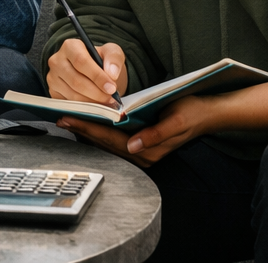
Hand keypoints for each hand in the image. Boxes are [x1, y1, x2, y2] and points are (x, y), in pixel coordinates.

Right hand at [46, 38, 125, 104]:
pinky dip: (84, 108)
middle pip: (76, 81)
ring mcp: (53, 77)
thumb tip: (112, 73)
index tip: (111, 88)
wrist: (93, 72)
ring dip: (92, 102)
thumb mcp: (112, 52)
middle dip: (96, 93)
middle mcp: (57, 61)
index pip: (81, 61)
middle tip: (111, 98)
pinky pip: (68, 104)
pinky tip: (95, 106)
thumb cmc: (101, 60)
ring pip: (72, 95)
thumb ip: (114, 58)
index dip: (97, 76)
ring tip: (106, 103)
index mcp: (70, 46)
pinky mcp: (53, 92)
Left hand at [57, 96, 209, 167]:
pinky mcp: (140, 146)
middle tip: (60, 117)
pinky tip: (87, 124)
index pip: (111, 138)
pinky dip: (99, 132)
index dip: (88, 127)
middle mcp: (142, 155)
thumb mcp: (176, 120)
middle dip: (82, 129)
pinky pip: (113, 141)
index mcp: (149, 151)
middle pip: (104, 142)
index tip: (69, 117)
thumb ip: (155, 135)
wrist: (207, 114)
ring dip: (88, 131)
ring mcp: (140, 153)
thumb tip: (132, 146)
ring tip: (68, 119)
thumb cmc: (191, 112)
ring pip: (106, 143)